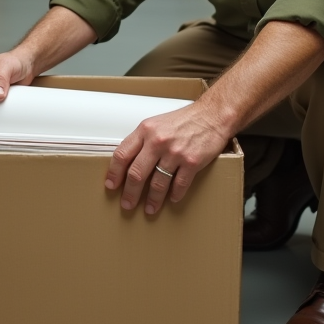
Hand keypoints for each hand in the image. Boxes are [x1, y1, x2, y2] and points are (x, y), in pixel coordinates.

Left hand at [105, 103, 229, 214]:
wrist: (211, 115)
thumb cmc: (184, 120)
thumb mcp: (156, 124)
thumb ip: (142, 141)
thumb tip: (127, 163)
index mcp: (145, 130)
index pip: (122, 154)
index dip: (114, 173)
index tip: (111, 185)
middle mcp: (158, 141)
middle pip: (137, 173)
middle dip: (130, 193)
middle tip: (127, 204)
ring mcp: (175, 153)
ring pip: (158, 183)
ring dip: (153, 199)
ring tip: (150, 208)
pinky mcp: (192, 162)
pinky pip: (179, 185)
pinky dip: (174, 195)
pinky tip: (172, 199)